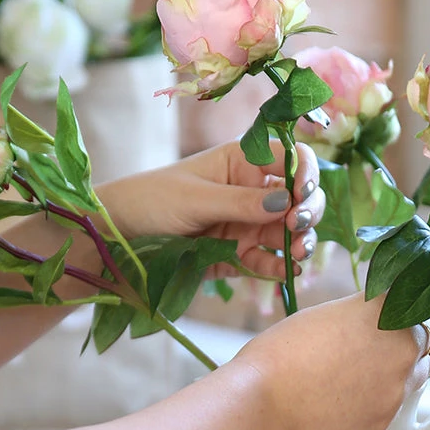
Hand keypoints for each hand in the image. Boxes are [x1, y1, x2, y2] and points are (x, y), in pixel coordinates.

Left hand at [97, 138, 324, 279]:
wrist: (121, 237)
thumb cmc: (152, 201)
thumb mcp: (196, 199)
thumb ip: (240, 202)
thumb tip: (285, 203)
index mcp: (243, 163)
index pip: (291, 158)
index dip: (306, 172)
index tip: (302, 192)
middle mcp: (252, 192)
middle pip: (300, 197)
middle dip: (308, 210)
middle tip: (297, 225)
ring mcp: (248, 225)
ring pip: (291, 231)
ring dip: (301, 240)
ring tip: (297, 252)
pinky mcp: (240, 255)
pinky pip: (270, 261)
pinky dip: (281, 267)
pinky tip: (284, 270)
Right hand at [229, 294, 429, 429]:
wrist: (263, 403)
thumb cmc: (281, 353)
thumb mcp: (325, 315)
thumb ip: (361, 316)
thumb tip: (375, 323)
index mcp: (385, 310)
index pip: (416, 299)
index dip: (406, 305)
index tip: (398, 309)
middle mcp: (401, 346)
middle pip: (424, 337)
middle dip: (406, 338)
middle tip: (378, 343)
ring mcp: (397, 386)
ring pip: (414, 373)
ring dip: (398, 369)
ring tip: (360, 372)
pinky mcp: (385, 420)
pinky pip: (393, 403)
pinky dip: (378, 398)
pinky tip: (347, 397)